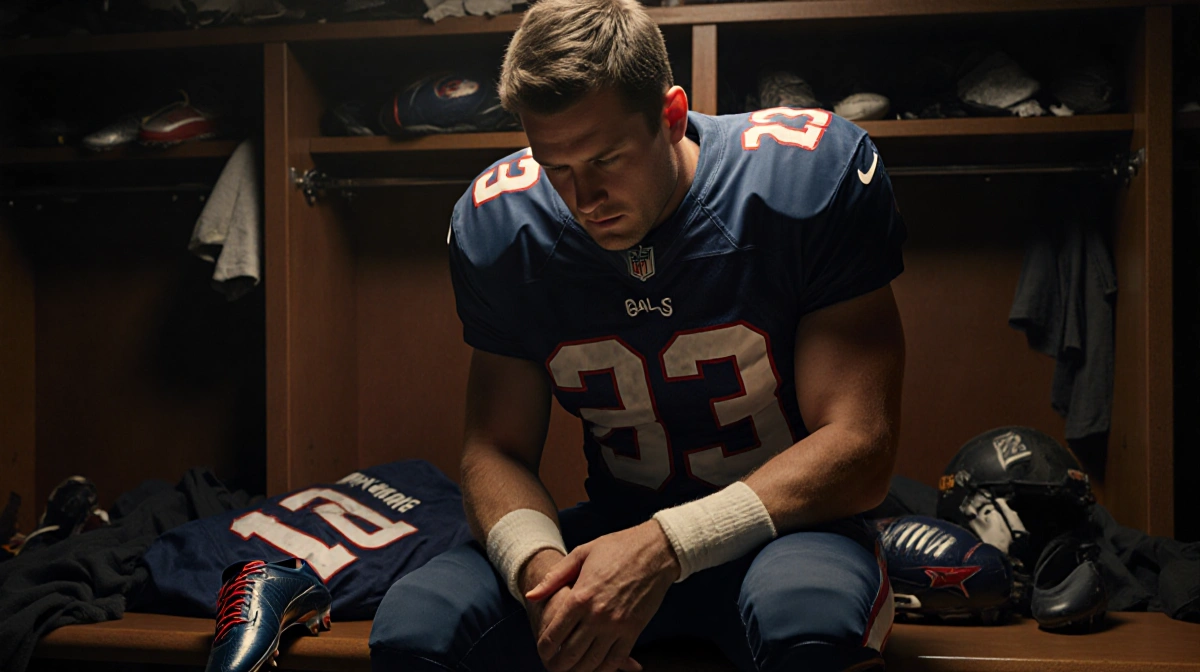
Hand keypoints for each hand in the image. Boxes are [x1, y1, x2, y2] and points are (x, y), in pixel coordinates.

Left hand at [524, 522, 680, 671]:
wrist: (656, 551)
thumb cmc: (617, 548)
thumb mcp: (581, 554)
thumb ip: (553, 578)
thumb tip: (530, 596)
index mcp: (580, 596)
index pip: (555, 634)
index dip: (545, 649)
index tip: (543, 652)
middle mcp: (597, 615)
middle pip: (571, 654)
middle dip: (558, 665)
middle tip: (554, 667)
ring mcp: (617, 625)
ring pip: (593, 661)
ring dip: (579, 670)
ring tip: (572, 670)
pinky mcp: (634, 630)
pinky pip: (616, 659)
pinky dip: (604, 669)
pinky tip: (596, 668)